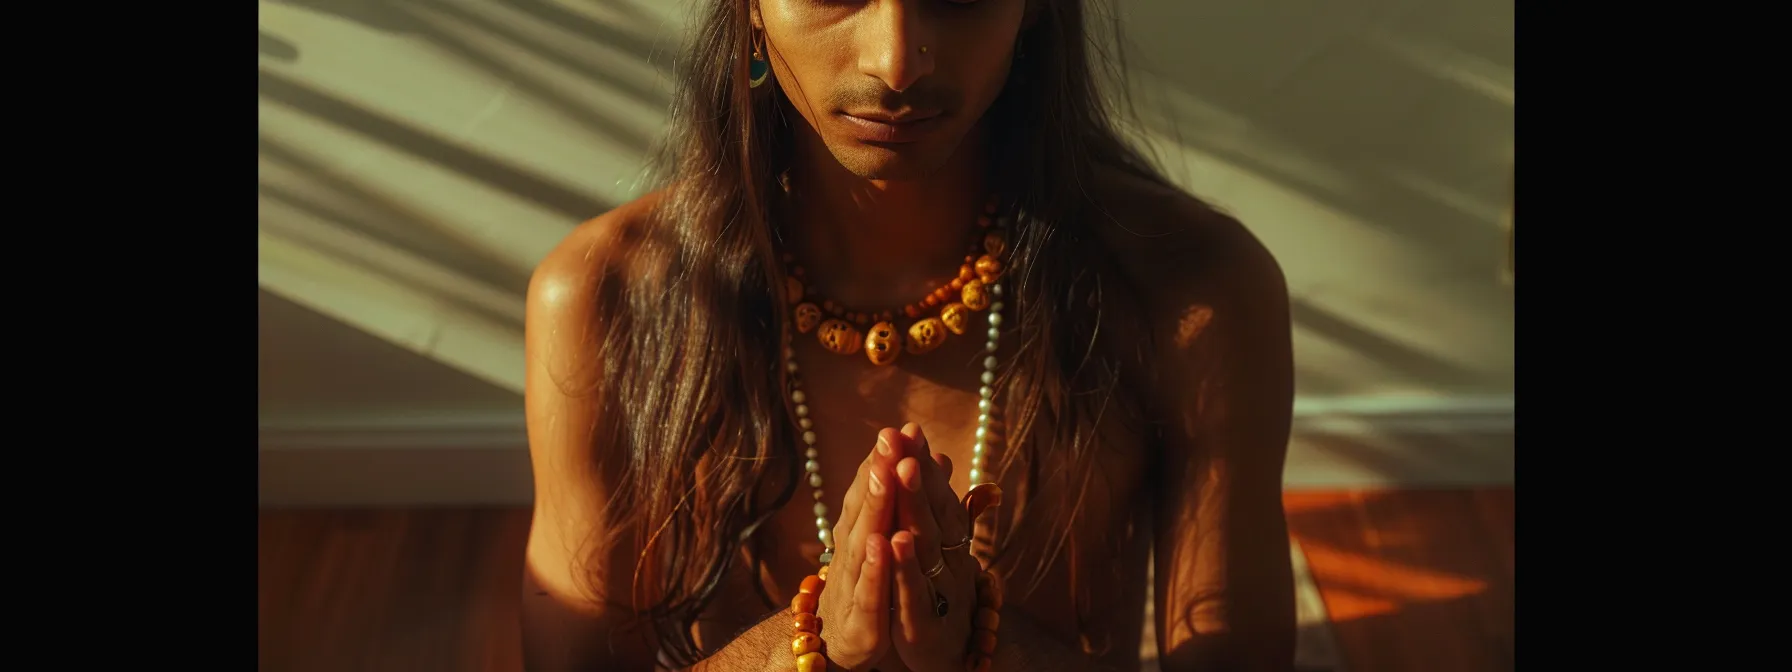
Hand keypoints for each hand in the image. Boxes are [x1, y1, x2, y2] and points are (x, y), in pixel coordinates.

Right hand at [812, 428, 906, 670]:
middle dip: (877, 470)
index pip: (871, 491)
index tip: (902, 428)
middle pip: (865, 507)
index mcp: (861, 531)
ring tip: (883, 473)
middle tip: (889, 436)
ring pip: (863, 542)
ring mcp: (853, 585)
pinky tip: (884, 543)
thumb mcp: (887, 541)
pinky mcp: (861, 620)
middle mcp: (852, 550)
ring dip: (873, 506)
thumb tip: (933, 454)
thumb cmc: (867, 584)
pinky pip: (870, 592)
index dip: (885, 459)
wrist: (841, 647)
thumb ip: (903, 500)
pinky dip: (876, 567)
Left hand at [886, 423, 979, 671]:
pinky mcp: (920, 622)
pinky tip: (891, 540)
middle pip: (932, 510)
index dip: (923, 462)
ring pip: (924, 543)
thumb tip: (940, 456)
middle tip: (908, 434)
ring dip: (913, 505)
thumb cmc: (934, 596)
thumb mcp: (935, 551)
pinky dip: (903, 564)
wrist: (939, 658)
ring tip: (902, 470)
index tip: (910, 427)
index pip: (935, 496)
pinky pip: (911, 590)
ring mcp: (935, 591)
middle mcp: (946, 561)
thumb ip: (939, 506)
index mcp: (947, 543)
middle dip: (917, 470)